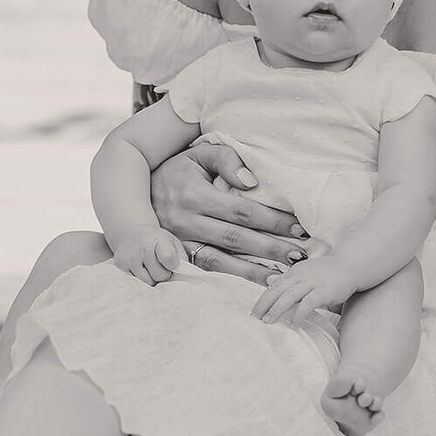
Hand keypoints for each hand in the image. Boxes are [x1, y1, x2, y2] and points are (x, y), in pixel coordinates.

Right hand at [112, 225, 184, 284]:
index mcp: (158, 239)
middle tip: (161, 266)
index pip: (168, 259)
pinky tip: (140, 267)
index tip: (172, 264)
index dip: (172, 266)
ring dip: (152, 278)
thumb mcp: (172, 242)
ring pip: (147, 282)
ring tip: (150, 268)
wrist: (132, 233)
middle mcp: (142, 247)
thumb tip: (184, 275)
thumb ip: (181, 258)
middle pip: (159, 276)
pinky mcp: (120, 264)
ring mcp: (129, 256)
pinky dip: (140, 278)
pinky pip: (135, 282)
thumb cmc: (157, 241)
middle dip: (163, 275)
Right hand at [150, 139, 310, 284]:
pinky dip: (234, 277)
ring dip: (254, 271)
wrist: (134, 188)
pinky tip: (257, 282)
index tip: (298, 227)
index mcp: (195, 195)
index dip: (271, 220)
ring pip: (222, 261)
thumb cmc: (177, 169)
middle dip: (271, 248)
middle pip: (236, 239)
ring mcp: (179, 242)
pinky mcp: (177, 255)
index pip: (241, 211)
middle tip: (301, 255)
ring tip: (284, 275)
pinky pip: (208, 269)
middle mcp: (186, 221)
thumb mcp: (198, 154)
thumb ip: (227, 159)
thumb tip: (252, 182)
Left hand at [251, 257, 353, 326]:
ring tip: (268, 322)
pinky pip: (308, 303)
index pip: (274, 286)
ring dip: (277, 309)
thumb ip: (288, 280)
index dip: (262, 300)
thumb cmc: (327, 272)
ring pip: (289, 296)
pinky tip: (294, 324)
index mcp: (294, 272)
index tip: (253, 313)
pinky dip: (299, 314)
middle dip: (264, 305)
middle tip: (255, 319)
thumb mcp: (304, 272)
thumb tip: (269, 282)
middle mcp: (301, 275)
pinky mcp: (324, 291)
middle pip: (277, 290)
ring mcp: (312, 282)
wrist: (351, 265)